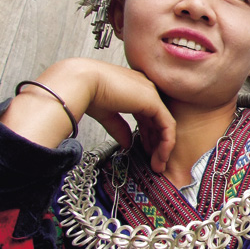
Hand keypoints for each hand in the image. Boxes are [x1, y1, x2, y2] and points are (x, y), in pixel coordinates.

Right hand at [1, 58, 175, 172]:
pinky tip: (161, 156)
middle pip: (157, 121)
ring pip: (165, 124)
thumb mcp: (107, 114)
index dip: (148, 135)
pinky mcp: (154, 101)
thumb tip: (127, 144)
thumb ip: (119, 128)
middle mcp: (146, 89)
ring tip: (158, 165)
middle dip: (157, 144)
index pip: (147, 115)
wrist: (82, 83)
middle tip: (155, 163)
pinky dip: (167, 142)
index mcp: (135, 90)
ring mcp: (152, 94)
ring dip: (163, 147)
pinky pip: (168, 125)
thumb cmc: (87, 92)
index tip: (145, 151)